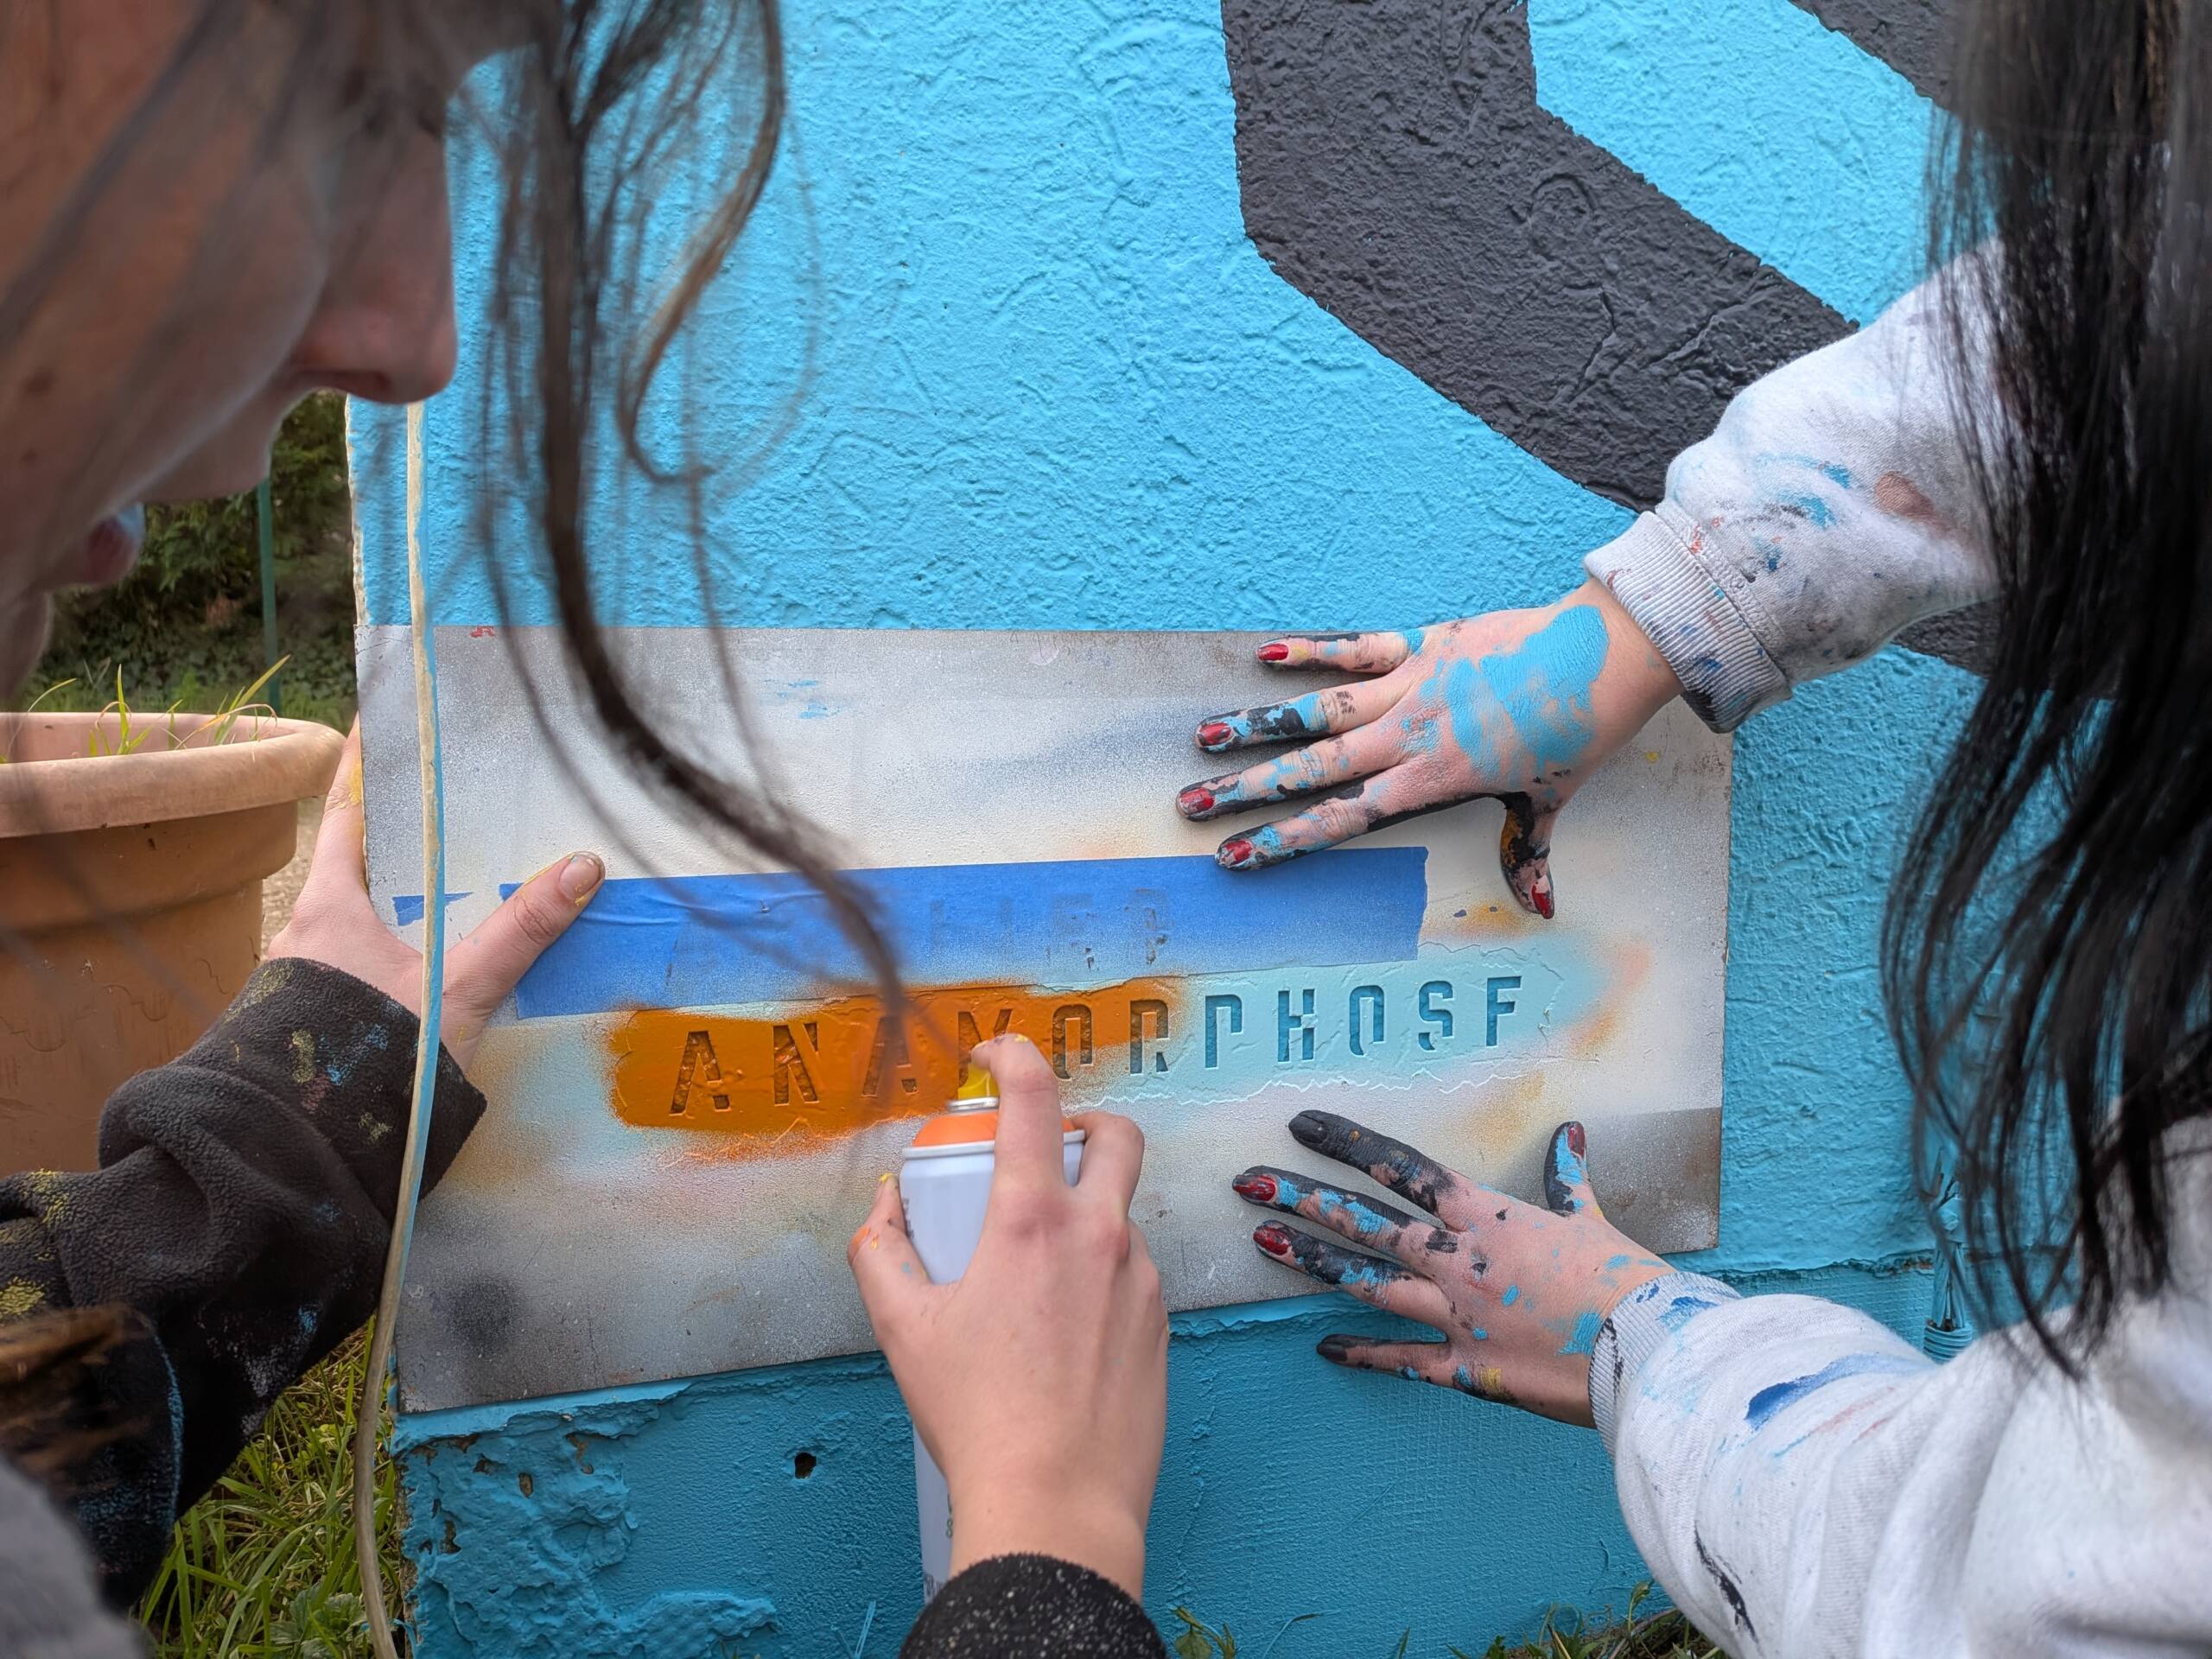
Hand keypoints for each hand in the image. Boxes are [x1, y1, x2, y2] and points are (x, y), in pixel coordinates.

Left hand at [268, 722, 604, 1069]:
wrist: (308, 1145)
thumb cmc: (372, 1052)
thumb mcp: (460, 987)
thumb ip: (521, 930)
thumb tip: (583, 867)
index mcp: (330, 905)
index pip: (344, 815)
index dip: (360, 770)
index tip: (372, 726)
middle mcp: (304, 934)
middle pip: (350, 867)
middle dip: (392, 842)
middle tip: (437, 813)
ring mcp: (301, 983)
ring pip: (351, 921)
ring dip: (391, 905)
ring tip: (445, 892)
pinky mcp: (311, 1025)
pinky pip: (352, 967)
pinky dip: (387, 954)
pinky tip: (422, 972)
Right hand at [849, 1036, 1167, 1598]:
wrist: (1056, 1503)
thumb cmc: (979, 1418)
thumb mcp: (905, 1328)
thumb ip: (882, 1251)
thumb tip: (883, 1209)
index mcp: (1033, 1221)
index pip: (1033, 1098)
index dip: (1014, 1054)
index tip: (996, 1053)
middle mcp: (1100, 1236)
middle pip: (1117, 1135)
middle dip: (1085, 1121)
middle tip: (1048, 1149)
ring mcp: (1142, 1281)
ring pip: (1122, 1215)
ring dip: (1086, 1217)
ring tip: (1035, 1278)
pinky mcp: (1162, 1326)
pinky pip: (1133, 1276)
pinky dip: (1100, 1278)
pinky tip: (1063, 1332)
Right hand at [1177, 578, 1680, 916]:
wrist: (1603, 657)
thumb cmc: (1578, 733)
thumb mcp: (1549, 799)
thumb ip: (1528, 852)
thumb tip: (1539, 909)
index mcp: (1433, 780)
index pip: (1344, 818)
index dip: (1285, 839)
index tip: (1236, 855)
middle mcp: (1410, 736)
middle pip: (1312, 768)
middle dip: (1247, 789)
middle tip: (1190, 803)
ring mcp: (1412, 687)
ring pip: (1321, 711)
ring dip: (1259, 723)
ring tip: (1206, 736)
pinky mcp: (1423, 644)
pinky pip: (1357, 648)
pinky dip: (1311, 652)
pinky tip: (1265, 655)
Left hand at [1233, 1112, 1669, 1423]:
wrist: (1650, 1351)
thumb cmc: (1627, 1282)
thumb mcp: (1593, 1221)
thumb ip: (1568, 1181)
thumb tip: (1569, 1136)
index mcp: (1487, 1217)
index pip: (1402, 1168)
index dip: (1347, 1144)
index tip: (1301, 1125)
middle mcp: (1459, 1260)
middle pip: (1366, 1222)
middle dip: (1303, 1201)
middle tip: (1247, 1184)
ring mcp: (1456, 1314)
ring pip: (1368, 1282)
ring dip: (1314, 1264)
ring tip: (1263, 1245)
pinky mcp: (1465, 1368)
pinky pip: (1402, 1359)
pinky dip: (1362, 1353)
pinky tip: (1322, 1346)